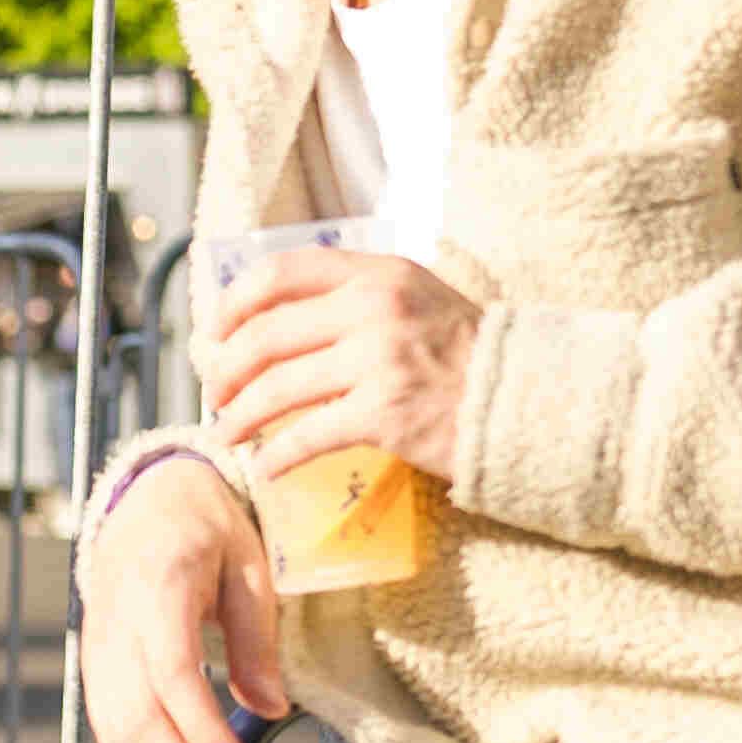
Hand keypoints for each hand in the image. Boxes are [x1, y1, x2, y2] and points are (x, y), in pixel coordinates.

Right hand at [80, 455, 289, 742]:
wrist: (149, 499)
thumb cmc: (206, 528)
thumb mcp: (250, 568)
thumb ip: (255, 640)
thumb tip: (271, 709)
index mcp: (157, 587)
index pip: (170, 674)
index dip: (200, 729)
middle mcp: (115, 623)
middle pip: (138, 714)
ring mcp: (97, 647)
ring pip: (116, 730)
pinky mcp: (94, 665)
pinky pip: (105, 728)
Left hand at [203, 244, 477, 492]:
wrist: (528, 399)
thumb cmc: (468, 355)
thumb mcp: (418, 300)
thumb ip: (359, 298)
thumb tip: (279, 321)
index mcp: (377, 274)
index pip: (280, 273)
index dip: (234, 303)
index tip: (213, 332)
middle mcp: (373, 309)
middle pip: (265, 336)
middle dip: (225, 370)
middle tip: (214, 393)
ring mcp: (378, 361)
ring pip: (276, 388)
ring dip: (239, 415)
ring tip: (226, 432)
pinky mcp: (384, 415)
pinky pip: (307, 436)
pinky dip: (276, 457)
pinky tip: (266, 469)